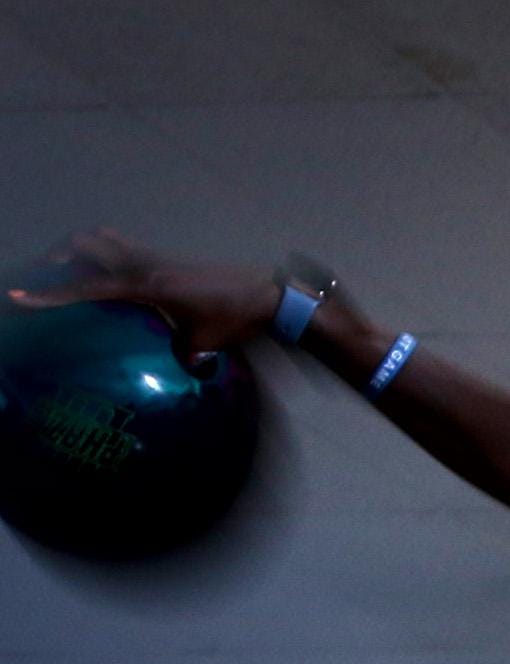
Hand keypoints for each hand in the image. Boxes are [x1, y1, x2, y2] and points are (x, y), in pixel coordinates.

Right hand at [6, 228, 279, 355]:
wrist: (270, 295)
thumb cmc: (238, 319)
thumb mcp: (204, 343)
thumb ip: (183, 354)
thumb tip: (180, 366)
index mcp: (148, 285)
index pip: (86, 287)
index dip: (49, 294)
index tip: (18, 297)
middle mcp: (148, 264)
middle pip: (86, 244)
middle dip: (56, 258)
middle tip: (40, 279)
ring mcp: (158, 257)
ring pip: (105, 239)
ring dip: (80, 250)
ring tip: (65, 273)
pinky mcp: (169, 258)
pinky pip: (126, 247)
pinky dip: (106, 253)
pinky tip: (106, 278)